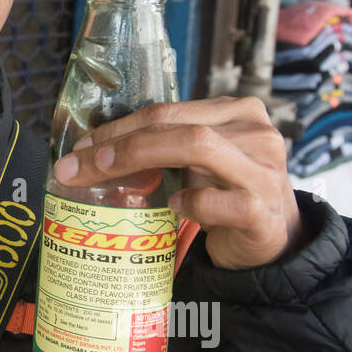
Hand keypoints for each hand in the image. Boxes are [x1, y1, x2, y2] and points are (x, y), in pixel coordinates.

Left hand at [52, 96, 304, 270]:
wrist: (273, 240)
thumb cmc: (227, 192)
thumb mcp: (200, 161)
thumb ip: (166, 146)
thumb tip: (92, 149)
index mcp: (236, 111)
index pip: (166, 110)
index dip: (118, 127)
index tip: (80, 147)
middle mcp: (255, 132)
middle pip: (176, 126)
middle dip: (119, 144)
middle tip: (77, 166)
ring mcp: (263, 170)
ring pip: (197, 147)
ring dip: (142, 161)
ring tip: (110, 180)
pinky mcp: (264, 211)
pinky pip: (221, 201)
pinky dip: (191, 202)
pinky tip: (174, 207)